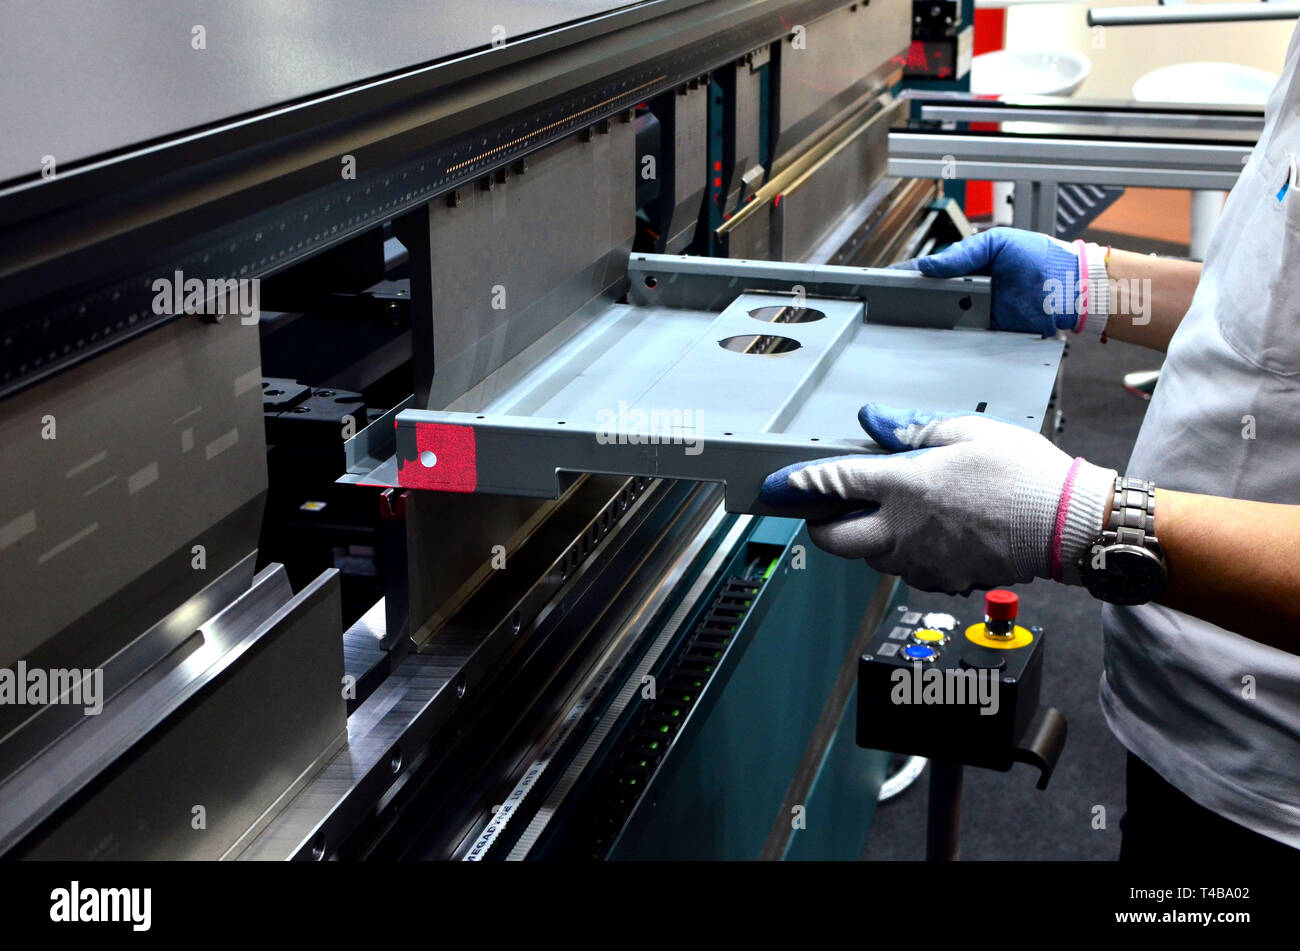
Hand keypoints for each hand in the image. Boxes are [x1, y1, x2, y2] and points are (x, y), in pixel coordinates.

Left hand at [761, 403, 1115, 593]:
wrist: (1067, 524)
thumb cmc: (1024, 474)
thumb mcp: (965, 433)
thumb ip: (911, 430)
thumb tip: (873, 420)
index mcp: (904, 487)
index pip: (833, 485)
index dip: (799, 485)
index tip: (778, 486)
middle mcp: (903, 530)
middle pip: (836, 540)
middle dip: (820, 525)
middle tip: (824, 510)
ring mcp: (921, 560)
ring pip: (869, 558)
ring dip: (863, 539)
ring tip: (884, 515)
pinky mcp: (943, 579)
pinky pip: (905, 571)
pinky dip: (900, 555)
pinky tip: (921, 535)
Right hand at [892, 227, 1107, 337]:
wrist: (1070, 288)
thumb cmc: (1040, 259)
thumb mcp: (998, 243)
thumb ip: (963, 255)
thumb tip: (928, 266)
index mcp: (967, 265)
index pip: (928, 270)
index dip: (905, 276)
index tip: (882, 282)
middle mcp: (967, 291)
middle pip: (928, 299)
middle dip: (907, 304)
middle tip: (886, 309)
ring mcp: (975, 314)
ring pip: (940, 321)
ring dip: (924, 324)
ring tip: (900, 327)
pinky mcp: (986, 335)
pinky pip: (961, 340)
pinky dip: (947, 342)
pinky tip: (930, 343)